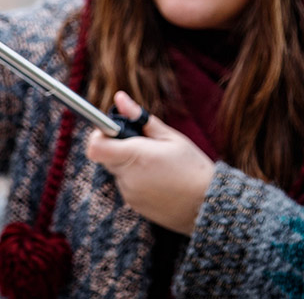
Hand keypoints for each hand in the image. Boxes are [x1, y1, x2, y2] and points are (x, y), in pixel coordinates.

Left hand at [85, 92, 214, 235]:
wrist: (208, 205)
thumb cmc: (192, 166)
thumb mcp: (169, 136)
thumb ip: (140, 117)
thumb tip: (120, 98)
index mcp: (135, 156)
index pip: (95, 146)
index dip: (99, 135)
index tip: (113, 130)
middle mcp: (128, 177)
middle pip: (105, 157)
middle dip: (118, 147)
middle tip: (143, 145)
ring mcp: (129, 194)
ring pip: (117, 172)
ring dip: (128, 164)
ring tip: (156, 165)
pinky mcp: (134, 206)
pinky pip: (126, 186)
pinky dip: (136, 180)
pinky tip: (159, 180)